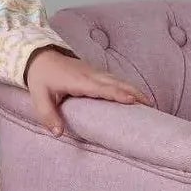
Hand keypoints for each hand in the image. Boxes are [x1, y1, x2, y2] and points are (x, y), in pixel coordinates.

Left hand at [24, 46, 154, 137]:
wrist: (39, 56)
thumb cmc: (40, 78)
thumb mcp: (39, 97)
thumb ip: (48, 115)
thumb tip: (58, 134)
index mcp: (79, 81)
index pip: (102, 88)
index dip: (118, 94)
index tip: (133, 101)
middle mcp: (91, 74)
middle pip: (117, 83)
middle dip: (135, 93)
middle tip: (151, 106)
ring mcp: (94, 71)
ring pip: (118, 80)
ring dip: (134, 89)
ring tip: (149, 103)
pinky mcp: (95, 71)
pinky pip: (114, 79)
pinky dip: (126, 86)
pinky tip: (134, 94)